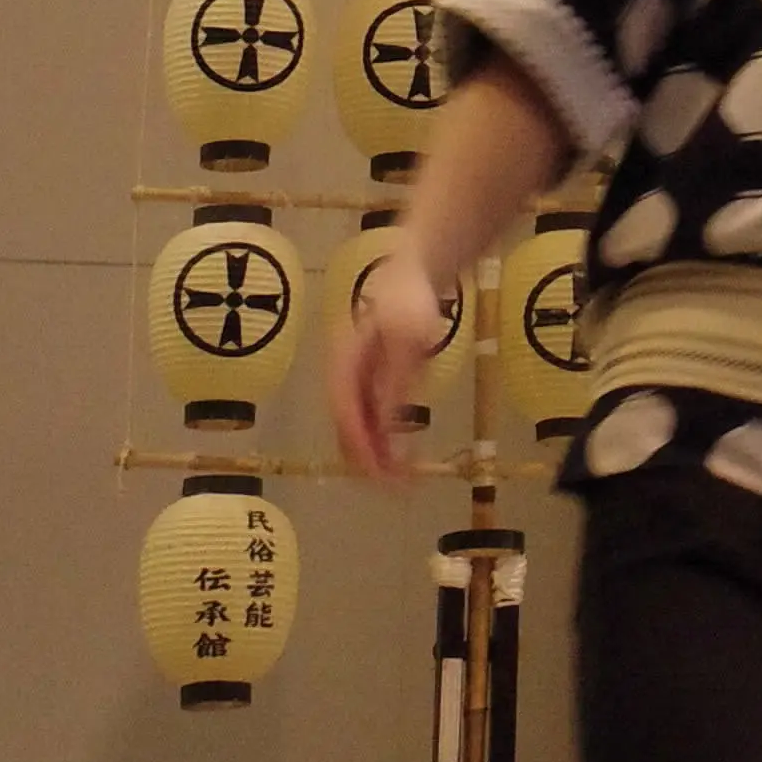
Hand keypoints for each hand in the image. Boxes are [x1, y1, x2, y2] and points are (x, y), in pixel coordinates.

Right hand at [330, 248, 456, 476]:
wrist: (416, 273)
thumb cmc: (410, 300)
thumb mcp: (410, 338)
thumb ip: (399, 379)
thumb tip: (390, 424)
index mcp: (344, 368)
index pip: (347, 420)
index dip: (362, 451)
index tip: (381, 477)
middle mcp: (346, 381)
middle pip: (350, 432)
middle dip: (370, 463)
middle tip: (398, 489)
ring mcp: (360, 382)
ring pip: (362, 431)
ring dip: (379, 457)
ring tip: (404, 481)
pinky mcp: (377, 383)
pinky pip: (376, 420)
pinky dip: (388, 441)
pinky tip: (405, 456)